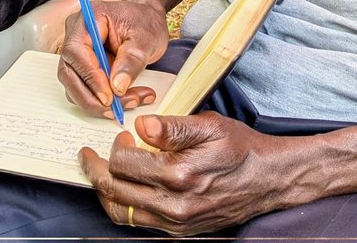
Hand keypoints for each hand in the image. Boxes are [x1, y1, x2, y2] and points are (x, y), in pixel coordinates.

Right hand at [58, 0, 168, 115]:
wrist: (147, 20)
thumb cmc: (145, 22)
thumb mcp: (146, 39)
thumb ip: (131, 61)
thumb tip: (117, 86)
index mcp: (89, 19)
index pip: (77, 52)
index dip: (90, 77)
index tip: (108, 96)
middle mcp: (77, 35)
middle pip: (69, 73)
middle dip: (92, 97)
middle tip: (117, 109)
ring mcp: (77, 52)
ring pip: (75, 85)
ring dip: (99, 102)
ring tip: (131, 100)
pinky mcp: (83, 67)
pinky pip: (85, 89)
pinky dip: (103, 101)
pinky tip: (127, 99)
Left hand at [80, 112, 298, 234]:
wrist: (267, 179)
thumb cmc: (239, 148)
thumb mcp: (210, 126)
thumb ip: (173, 127)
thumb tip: (141, 126)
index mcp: (179, 175)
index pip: (124, 164)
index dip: (116, 146)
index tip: (122, 135)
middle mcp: (174, 204)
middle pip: (115, 190)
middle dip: (96, 170)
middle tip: (88, 156)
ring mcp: (176, 222)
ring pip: (121, 212)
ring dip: (105, 191)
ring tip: (99, 173)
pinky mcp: (179, 231)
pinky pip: (138, 223)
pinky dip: (123, 206)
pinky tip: (123, 189)